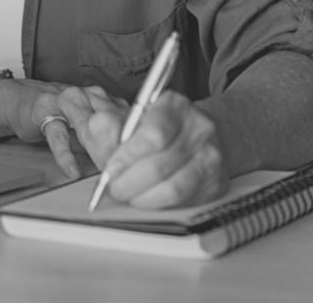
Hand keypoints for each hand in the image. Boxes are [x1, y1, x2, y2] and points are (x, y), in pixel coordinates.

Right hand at [0, 80, 127, 178]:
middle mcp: (88, 96)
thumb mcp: (89, 122)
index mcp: (103, 98)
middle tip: (130, 173)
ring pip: (89, 126)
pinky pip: (59, 136)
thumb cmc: (57, 113)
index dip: (138, 142)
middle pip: (114, 121)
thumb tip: (135, 163)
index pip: (129, 118)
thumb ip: (111, 135)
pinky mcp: (45, 112)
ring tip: (107, 172)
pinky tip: (72, 171)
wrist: (20, 99)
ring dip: (100, 150)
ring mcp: (66, 102)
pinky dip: (66, 156)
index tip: (146, 163)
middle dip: (124, 148)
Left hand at [83, 91, 228, 208]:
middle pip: (160, 166)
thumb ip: (112, 125)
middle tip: (114, 188)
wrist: (203, 133)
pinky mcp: (217, 182)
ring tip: (129, 195)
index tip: (110, 170)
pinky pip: (184, 202)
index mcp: (175, 106)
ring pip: (173, 189)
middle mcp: (199, 129)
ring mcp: (212, 156)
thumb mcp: (136, 116)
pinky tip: (148, 198)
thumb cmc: (162, 127)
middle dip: (128, 183)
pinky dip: (160, 205)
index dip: (127, 157)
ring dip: (142, 198)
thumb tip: (95, 128)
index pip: (153, 135)